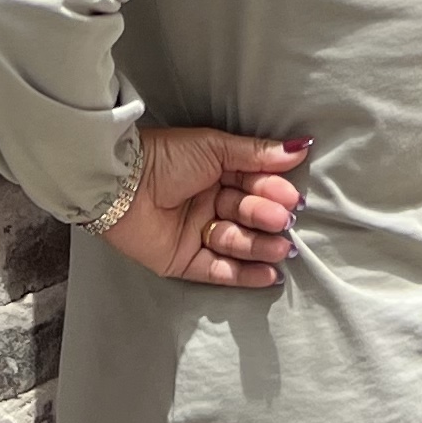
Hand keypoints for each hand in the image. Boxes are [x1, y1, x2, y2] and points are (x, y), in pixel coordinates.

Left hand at [98, 125, 308, 287]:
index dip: (271, 191)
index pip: (252, 184)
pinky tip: (269, 275)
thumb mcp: (215, 148)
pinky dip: (244, 275)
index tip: (292, 197)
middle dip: (266, 218)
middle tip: (282, 221)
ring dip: (260, 247)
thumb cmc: (167, 157)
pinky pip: (219, 271)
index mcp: (215, 173)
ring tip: (281, 248)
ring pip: (236, 244)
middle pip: (246, 215)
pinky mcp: (183, 262)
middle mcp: (208, 204)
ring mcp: (196, 234)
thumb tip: (300, 148)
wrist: (120, 183)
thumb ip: (256, 154)